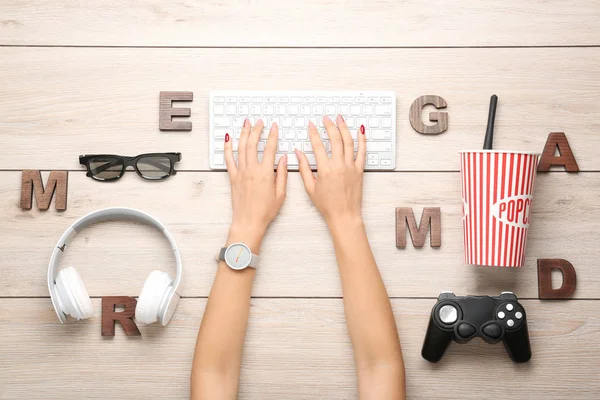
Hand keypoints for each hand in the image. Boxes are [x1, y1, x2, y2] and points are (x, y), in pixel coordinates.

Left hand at [225, 119, 287, 250]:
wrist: (248, 222)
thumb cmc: (265, 211)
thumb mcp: (281, 194)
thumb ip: (282, 174)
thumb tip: (283, 158)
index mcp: (265, 173)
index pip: (270, 149)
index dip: (273, 136)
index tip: (274, 127)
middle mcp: (252, 170)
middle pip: (253, 144)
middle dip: (256, 130)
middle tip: (259, 122)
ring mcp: (240, 173)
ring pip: (241, 148)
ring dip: (243, 134)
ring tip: (246, 124)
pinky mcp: (233, 177)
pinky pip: (228, 159)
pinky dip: (227, 147)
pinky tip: (228, 138)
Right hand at [295, 115, 365, 227]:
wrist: (344, 215)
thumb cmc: (326, 205)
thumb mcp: (310, 187)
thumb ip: (304, 168)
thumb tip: (298, 153)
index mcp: (325, 170)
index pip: (318, 145)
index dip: (313, 133)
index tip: (311, 125)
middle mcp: (339, 165)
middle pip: (334, 139)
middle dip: (329, 125)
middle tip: (326, 118)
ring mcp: (351, 167)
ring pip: (348, 142)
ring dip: (344, 128)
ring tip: (340, 118)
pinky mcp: (360, 170)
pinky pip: (362, 152)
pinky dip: (362, 140)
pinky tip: (360, 131)